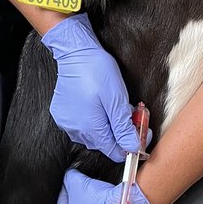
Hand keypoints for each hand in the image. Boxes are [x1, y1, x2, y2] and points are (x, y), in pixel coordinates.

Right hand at [41, 13, 138, 161]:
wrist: (75, 52)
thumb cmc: (97, 70)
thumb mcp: (117, 99)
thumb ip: (123, 127)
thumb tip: (132, 147)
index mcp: (90, 128)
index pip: (114, 151)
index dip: (130, 144)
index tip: (140, 132)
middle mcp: (76, 130)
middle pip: (104, 143)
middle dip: (120, 132)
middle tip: (131, 114)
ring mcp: (66, 123)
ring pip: (93, 136)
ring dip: (107, 126)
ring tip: (114, 108)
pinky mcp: (62, 115)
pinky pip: (81, 126)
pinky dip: (93, 120)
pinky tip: (99, 107)